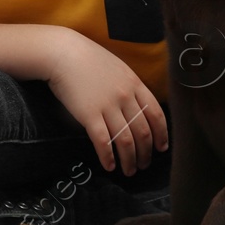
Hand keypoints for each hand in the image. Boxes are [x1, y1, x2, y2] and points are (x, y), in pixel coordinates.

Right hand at [45, 33, 168, 176]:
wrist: (63, 53)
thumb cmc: (88, 59)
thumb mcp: (118, 68)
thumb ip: (130, 86)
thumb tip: (138, 108)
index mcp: (135, 84)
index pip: (156, 114)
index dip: (161, 134)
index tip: (161, 148)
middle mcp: (125, 96)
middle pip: (143, 132)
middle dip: (145, 153)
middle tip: (143, 165)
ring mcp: (108, 105)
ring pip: (126, 140)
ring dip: (129, 159)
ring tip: (129, 170)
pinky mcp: (89, 114)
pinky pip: (103, 141)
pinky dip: (108, 156)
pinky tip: (109, 165)